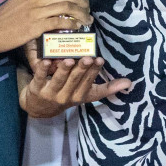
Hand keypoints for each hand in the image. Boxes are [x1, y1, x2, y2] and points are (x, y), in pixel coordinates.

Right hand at [0, 0, 92, 53]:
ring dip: (82, 14)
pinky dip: (72, 24)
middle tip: (89, 8)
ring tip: (87, 19)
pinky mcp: (35, 26)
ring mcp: (36, 10)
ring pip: (67, 7)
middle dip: (84, 1)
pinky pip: (60, 22)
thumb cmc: (6, 15)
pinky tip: (76, 27)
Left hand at [18, 44, 132, 117]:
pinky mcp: (36, 89)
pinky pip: (39, 78)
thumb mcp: (86, 94)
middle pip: (75, 81)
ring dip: (64, 70)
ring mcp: (51, 93)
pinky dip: (42, 70)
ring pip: (58, 80)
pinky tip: (45, 60)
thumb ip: (106, 88)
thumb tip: (129, 82)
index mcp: (79, 96)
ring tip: (69, 59)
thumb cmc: (66, 95)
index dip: (94, 72)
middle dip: (82, 69)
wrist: (38, 108)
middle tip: (88, 57)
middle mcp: (66, 96)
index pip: (89, 83)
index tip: (100, 60)